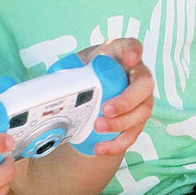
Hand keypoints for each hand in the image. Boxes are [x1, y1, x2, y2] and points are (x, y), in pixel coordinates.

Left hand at [78, 37, 154, 155]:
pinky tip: (101, 148)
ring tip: (98, 127)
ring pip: (142, 112)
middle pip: (145, 84)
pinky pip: (133, 134)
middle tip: (106, 109)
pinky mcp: (137, 120)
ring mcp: (142, 99)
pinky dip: (117, 143)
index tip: (130, 58)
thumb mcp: (75, 65)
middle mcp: (137, 75)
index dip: (134, 51)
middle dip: (127, 99)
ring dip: (121, 123)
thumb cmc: (85, 74)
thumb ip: (68, 70)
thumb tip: (51, 85)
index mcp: (120, 55)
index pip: (132, 46)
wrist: (91, 94)